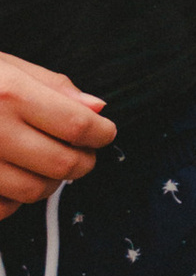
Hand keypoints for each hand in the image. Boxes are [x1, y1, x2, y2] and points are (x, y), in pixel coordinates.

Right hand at [0, 55, 111, 213]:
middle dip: (84, 161)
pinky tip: (15, 179)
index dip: (101, 133)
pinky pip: (3, 208)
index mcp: (9, 93)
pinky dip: (16, 200)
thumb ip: (54, 87)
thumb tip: (97, 109)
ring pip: (34, 191)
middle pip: (61, 163)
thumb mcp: (8, 66)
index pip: (76, 125)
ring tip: (49, 165)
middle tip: (85, 154)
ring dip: (52, 182)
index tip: (105, 133)